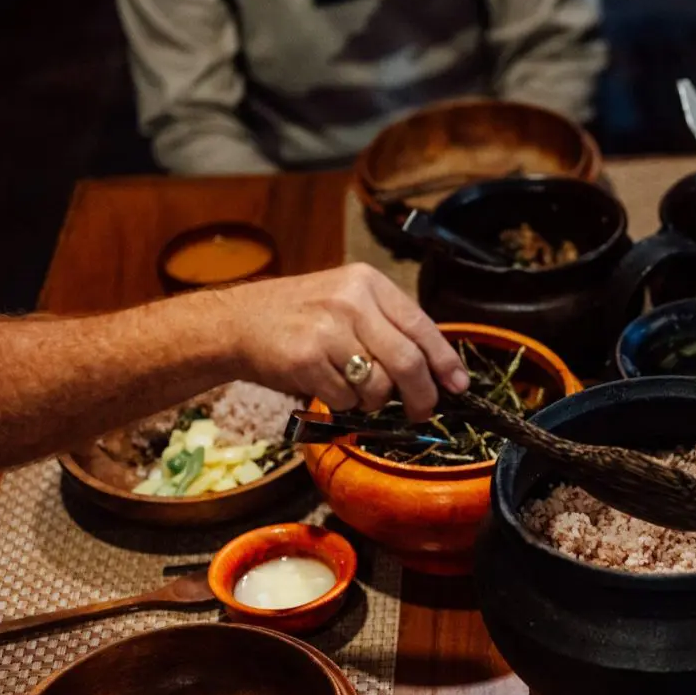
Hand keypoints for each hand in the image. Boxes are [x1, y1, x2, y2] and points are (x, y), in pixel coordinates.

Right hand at [219, 264, 468, 418]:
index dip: (445, 360)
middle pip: (408, 360)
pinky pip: (345, 398)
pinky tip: (329, 389)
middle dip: (422, 394)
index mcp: (368, 283)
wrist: (236, 322)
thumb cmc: (299, 317)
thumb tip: (436, 370)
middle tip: (422, 411)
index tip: (459, 385)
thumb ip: (386, 326)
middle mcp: (351, 300)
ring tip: (360, 394)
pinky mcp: (305, 357)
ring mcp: (327, 328)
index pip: (421, 325)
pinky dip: (344, 405)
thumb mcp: (346, 302)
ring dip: (375, 402)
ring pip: (378, 385)